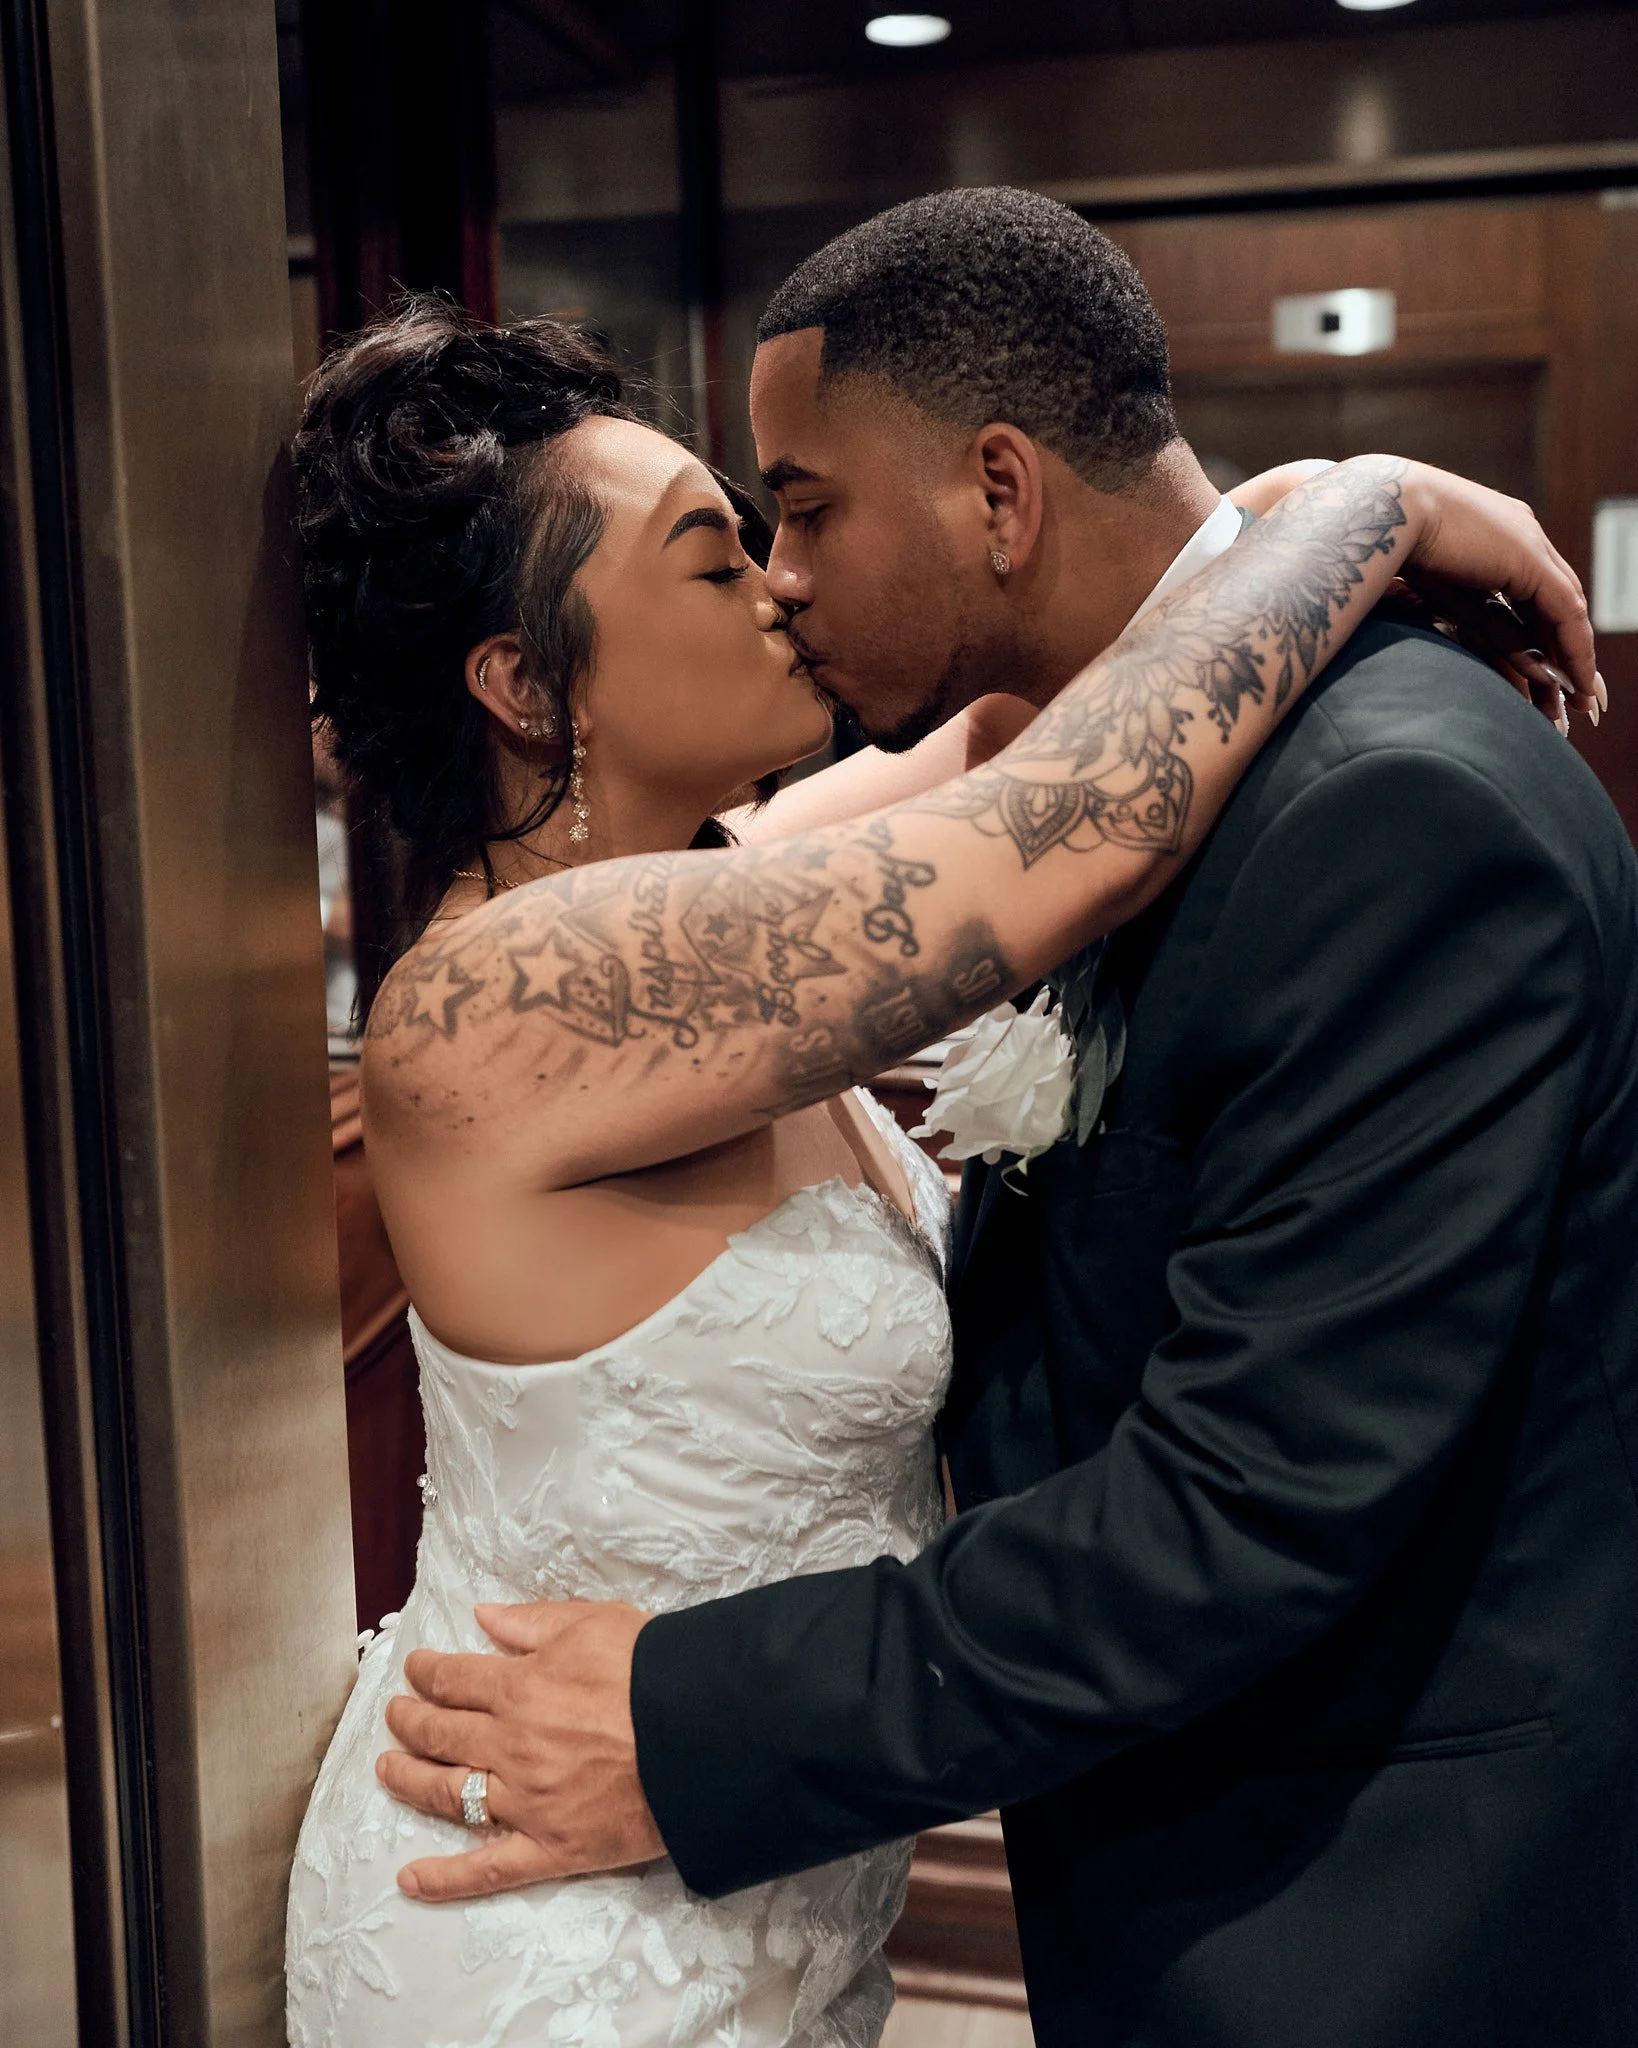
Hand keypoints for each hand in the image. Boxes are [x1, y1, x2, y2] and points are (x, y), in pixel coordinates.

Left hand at [376, 1599, 663, 1901]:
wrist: (700, 1736)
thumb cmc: (653, 1672)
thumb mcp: (595, 1622)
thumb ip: (533, 1621)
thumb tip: (483, 1616)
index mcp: (519, 1689)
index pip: (455, 1680)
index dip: (428, 1673)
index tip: (416, 1669)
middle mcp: (510, 1746)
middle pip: (442, 1734)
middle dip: (411, 1721)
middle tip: (395, 1714)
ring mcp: (525, 1803)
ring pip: (449, 1795)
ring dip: (410, 1781)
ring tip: (387, 1769)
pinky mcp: (549, 1849)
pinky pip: (488, 1869)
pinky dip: (445, 1878)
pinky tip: (410, 1879)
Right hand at [1388, 461, 1603, 733]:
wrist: (1377, 509)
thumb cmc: (1377, 545)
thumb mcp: (1425, 588)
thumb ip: (1454, 612)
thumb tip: (1458, 647)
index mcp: (1490, 535)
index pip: (1529, 592)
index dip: (1540, 634)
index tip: (1546, 675)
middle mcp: (1516, 533)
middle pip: (1554, 603)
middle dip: (1567, 651)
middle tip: (1578, 696)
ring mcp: (1526, 542)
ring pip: (1565, 610)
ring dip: (1576, 658)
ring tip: (1583, 701)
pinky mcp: (1528, 558)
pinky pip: (1564, 612)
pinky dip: (1573, 649)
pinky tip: (1577, 681)